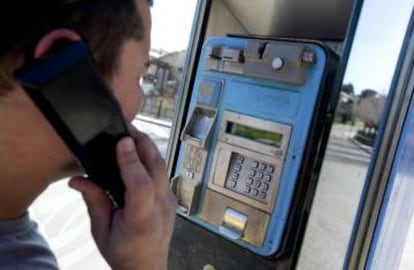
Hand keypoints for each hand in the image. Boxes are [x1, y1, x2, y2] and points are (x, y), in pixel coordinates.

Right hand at [69, 125, 176, 269]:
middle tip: (128, 126)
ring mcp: (169, 203)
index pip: (141, 185)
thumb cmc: (124, 253)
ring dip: (149, 148)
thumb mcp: (101, 232)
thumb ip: (94, 202)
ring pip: (163, 168)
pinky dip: (153, 159)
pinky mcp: (171, 199)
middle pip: (158, 168)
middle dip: (144, 143)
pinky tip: (141, 152)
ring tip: (133, 134)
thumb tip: (78, 179)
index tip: (122, 140)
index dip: (132, 162)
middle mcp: (160, 208)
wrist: (147, 267)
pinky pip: (163, 173)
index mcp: (141, 220)